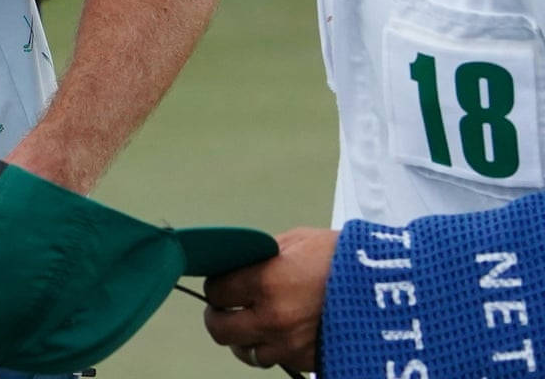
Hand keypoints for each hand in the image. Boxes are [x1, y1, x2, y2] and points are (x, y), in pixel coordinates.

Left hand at [203, 226, 337, 372]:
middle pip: (220, 330)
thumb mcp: (295, 241)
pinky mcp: (307, 361)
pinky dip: (271, 349)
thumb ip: (261, 256)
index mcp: (267, 282)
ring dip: (243, 337)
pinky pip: (275, 361)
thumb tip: (237, 264)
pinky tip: (278, 332)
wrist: (385, 286)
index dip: (216, 286)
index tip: (222, 282)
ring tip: (250, 321)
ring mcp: (290, 345)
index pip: (217, 292)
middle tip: (224, 306)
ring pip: (245, 352)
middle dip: (218, 315)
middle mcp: (273, 318)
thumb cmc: (341, 257)